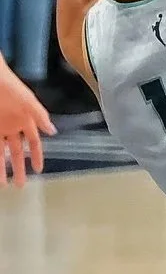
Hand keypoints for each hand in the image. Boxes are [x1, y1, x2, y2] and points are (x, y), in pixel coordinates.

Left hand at [0, 58, 54, 186]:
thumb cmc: (10, 89)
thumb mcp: (28, 102)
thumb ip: (40, 116)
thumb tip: (53, 131)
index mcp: (26, 121)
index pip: (34, 142)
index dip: (37, 156)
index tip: (40, 170)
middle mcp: (13, 128)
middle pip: (17, 152)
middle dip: (19, 168)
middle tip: (21, 185)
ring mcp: (0, 130)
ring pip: (1, 155)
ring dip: (2, 169)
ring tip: (4, 184)